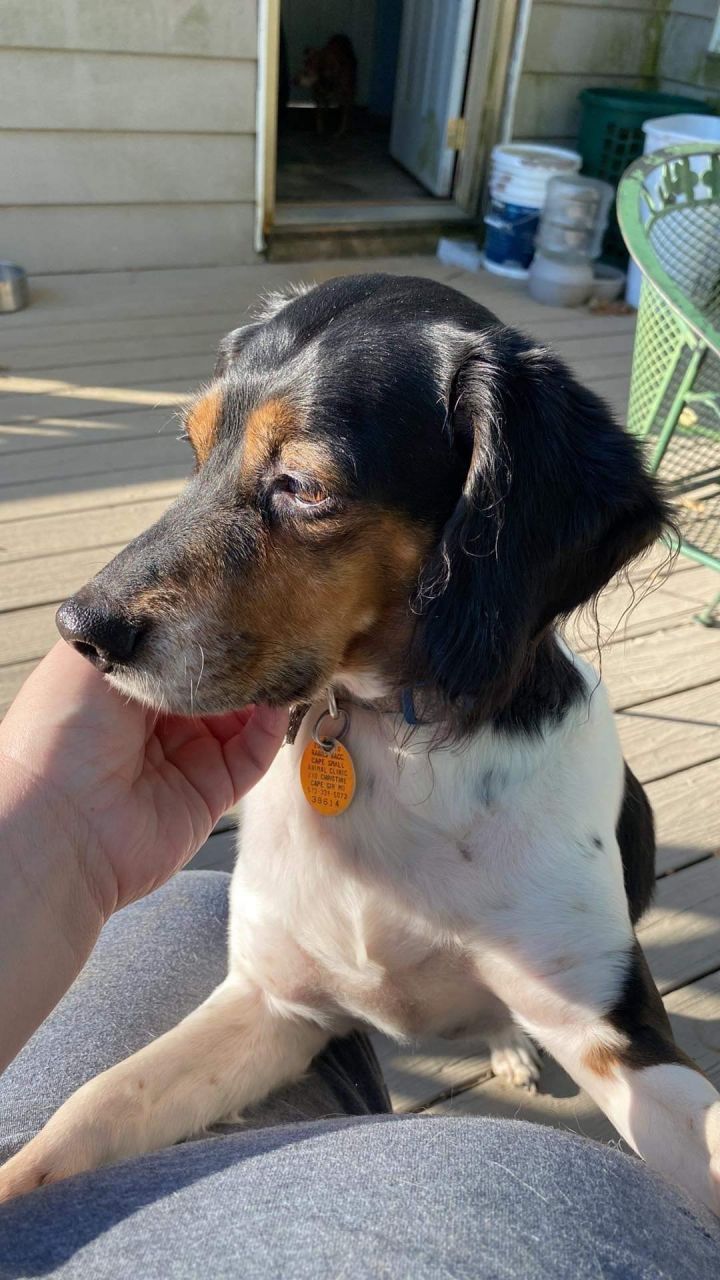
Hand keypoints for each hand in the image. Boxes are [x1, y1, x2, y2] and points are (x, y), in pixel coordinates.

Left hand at [0, 641, 287, 915]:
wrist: (60, 820)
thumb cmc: (55, 736)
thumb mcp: (87, 658)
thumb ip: (139, 632)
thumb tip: (190, 617)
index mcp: (121, 688)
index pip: (177, 653)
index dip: (202, 632)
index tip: (231, 606)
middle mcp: (154, 724)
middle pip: (213, 683)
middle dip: (237, 658)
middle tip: (262, 628)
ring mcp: (186, 758)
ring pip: (241, 716)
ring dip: (261, 689)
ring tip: (277, 657)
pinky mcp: (212, 792)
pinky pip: (254, 755)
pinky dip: (270, 727)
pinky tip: (276, 699)